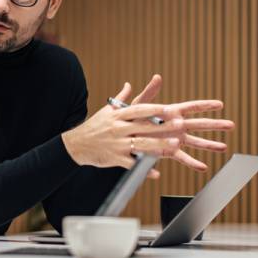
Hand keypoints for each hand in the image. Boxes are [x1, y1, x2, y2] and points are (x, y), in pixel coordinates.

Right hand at [61, 74, 234, 176]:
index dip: (154, 109)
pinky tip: (156, 172)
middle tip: (181, 124)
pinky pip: (132, 164)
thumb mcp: (107, 111)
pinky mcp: (115, 158)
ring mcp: (117, 144)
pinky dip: (144, 169)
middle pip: (144, 126)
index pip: (139, 110)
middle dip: (163, 125)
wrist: (76, 144)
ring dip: (159, 145)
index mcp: (118, 115)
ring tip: (176, 145)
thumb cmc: (95, 126)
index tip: (169, 108)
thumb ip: (121, 99)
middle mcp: (118, 128)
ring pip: (141, 144)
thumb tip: (129, 85)